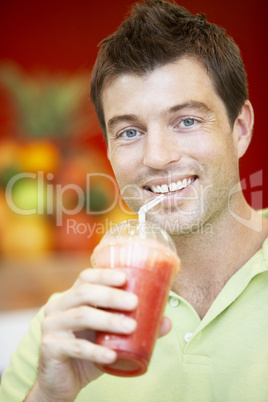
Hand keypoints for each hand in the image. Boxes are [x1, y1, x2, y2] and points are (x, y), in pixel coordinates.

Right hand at [25, 268, 170, 401]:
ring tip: (131, 327)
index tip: (125, 278)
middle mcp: (58, 307)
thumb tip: (167, 322)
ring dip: (108, 320)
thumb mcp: (111, 338)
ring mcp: (51, 326)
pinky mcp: (50, 347)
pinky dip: (95, 350)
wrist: (63, 382)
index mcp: (72, 298)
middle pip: (84, 293)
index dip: (104, 275)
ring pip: (81, 315)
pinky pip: (75, 347)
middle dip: (111, 296)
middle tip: (134, 303)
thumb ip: (135, 328)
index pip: (86, 278)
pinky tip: (112, 356)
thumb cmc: (88, 353)